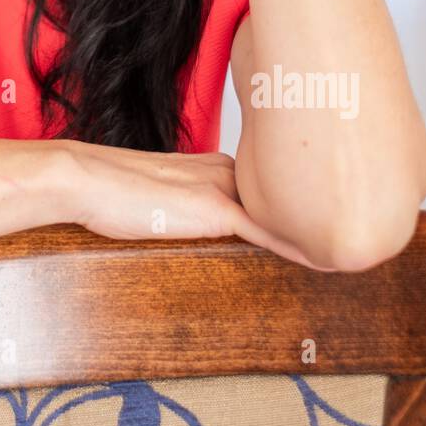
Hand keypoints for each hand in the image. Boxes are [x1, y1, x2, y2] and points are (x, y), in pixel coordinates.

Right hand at [66, 142, 329, 269]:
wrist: (84, 178)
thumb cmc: (108, 191)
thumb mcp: (155, 196)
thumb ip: (184, 205)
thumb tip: (190, 224)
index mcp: (213, 164)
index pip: (266, 186)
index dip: (290, 203)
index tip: (312, 217)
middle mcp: (225, 170)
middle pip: (281, 196)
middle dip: (309, 214)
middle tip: (341, 236)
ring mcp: (222, 188)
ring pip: (280, 212)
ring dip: (308, 229)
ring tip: (341, 247)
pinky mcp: (215, 211)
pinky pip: (267, 232)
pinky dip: (295, 246)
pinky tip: (320, 261)